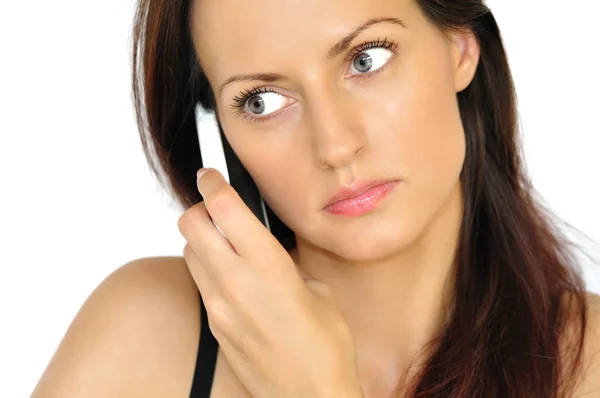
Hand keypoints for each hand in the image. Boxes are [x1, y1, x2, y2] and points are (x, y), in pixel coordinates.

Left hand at [178, 168, 363, 397]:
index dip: (213, 183)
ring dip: (202, 240)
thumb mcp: (319, 291)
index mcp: (268, 266)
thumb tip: (270, 251)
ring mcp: (220, 307)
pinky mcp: (215, 327)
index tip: (210, 175)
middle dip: (200, 208)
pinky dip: (209, 270)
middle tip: (217, 208)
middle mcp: (236, 283)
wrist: (310, 397)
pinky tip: (234, 279)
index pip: (223, 208)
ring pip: (190, 254)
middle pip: (190, 225)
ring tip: (227, 244)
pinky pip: (201, 285)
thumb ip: (287, 264)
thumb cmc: (326, 347)